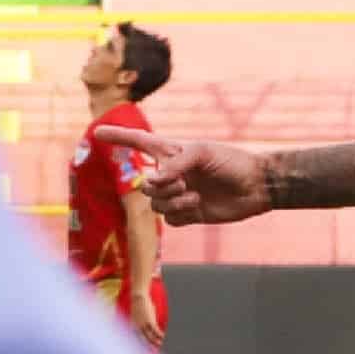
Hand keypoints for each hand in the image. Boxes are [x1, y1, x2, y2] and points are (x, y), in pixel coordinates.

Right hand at [95, 126, 269, 226]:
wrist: (257, 186)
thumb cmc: (232, 162)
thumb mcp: (203, 152)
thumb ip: (175, 163)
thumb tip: (153, 182)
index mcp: (172, 153)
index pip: (138, 143)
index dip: (118, 138)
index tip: (97, 133)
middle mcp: (171, 174)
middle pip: (144, 185)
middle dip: (160, 186)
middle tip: (184, 182)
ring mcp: (178, 195)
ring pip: (155, 205)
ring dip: (173, 201)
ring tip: (195, 194)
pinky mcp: (188, 214)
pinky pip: (169, 220)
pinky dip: (181, 214)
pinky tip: (199, 206)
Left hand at [131, 287, 166, 349]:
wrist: (138, 297)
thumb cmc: (138, 304)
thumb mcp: (138, 314)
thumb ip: (142, 320)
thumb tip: (148, 321)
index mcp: (132, 326)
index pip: (136, 338)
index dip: (141, 344)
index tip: (146, 349)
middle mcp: (136, 327)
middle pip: (142, 340)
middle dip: (148, 346)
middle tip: (153, 351)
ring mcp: (143, 325)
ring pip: (149, 336)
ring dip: (155, 341)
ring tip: (159, 344)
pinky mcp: (149, 321)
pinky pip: (155, 330)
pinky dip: (159, 334)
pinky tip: (162, 336)